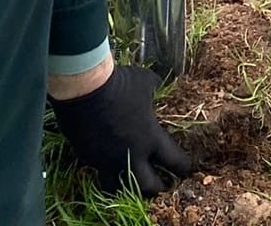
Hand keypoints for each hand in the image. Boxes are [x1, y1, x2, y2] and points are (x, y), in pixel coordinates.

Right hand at [50, 63, 192, 196]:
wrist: (85, 90)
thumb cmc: (120, 84)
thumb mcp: (145, 83)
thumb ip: (154, 91)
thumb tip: (158, 87)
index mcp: (150, 138)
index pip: (174, 161)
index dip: (183, 167)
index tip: (186, 169)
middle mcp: (130, 155)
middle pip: (148, 186)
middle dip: (156, 188)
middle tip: (161, 185)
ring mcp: (107, 159)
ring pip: (119, 187)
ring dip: (127, 186)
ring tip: (132, 182)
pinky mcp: (88, 157)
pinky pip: (99, 170)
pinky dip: (106, 169)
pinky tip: (108, 162)